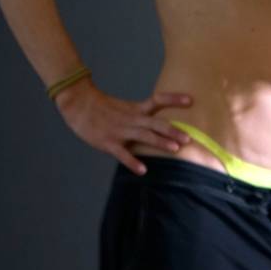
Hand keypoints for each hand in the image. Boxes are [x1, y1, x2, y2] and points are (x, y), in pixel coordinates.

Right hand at [54, 81, 191, 174]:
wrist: (79, 104)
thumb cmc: (104, 108)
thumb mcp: (126, 108)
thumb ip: (143, 116)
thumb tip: (164, 126)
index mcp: (136, 109)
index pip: (158, 100)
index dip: (174, 99)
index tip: (191, 99)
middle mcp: (132, 119)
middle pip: (156, 123)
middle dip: (173, 131)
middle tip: (188, 138)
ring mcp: (121, 131)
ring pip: (144, 136)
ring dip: (160, 142)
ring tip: (175, 149)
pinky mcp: (108, 142)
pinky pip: (122, 153)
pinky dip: (133, 162)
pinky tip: (143, 170)